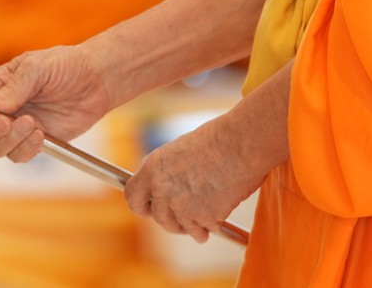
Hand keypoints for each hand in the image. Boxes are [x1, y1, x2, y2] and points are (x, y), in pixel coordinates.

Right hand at [0, 45, 113, 159]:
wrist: (97, 81)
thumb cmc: (65, 65)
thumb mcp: (38, 68)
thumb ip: (13, 87)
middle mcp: (0, 109)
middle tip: (6, 122)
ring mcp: (16, 128)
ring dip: (10, 141)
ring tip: (33, 124)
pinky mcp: (35, 142)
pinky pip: (19, 156)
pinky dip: (26, 150)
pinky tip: (42, 135)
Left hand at [124, 109, 271, 242]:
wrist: (239, 144)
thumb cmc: (214, 141)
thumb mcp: (177, 151)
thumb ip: (164, 172)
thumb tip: (160, 188)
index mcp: (152, 170)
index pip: (133, 198)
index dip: (142, 206)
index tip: (150, 210)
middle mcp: (163, 190)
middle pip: (160, 219)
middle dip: (173, 221)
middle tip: (185, 219)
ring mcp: (183, 206)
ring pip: (184, 228)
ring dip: (195, 228)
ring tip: (205, 221)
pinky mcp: (204, 217)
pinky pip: (206, 229)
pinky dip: (213, 225)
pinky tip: (220, 213)